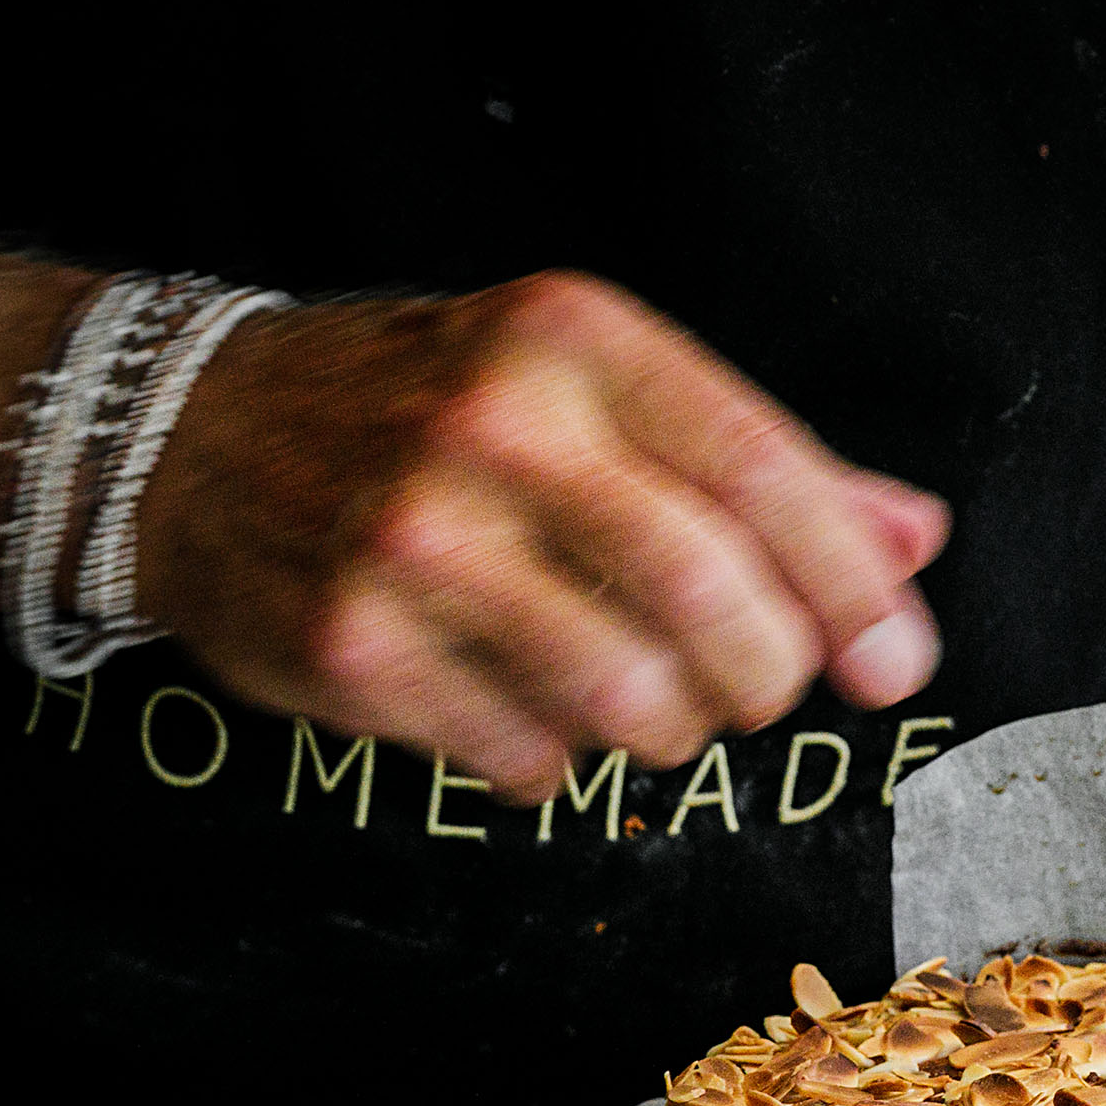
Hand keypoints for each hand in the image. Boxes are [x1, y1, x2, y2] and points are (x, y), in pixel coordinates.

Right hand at [137, 270, 948, 801]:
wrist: (194, 435)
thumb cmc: (438, 409)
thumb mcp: (595, 386)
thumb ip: (761, 463)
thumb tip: (911, 536)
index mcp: (576, 343)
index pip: (760, 470)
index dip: (851, 586)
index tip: (897, 663)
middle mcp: (494, 427)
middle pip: (708, 600)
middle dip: (766, 676)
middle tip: (758, 687)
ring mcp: (413, 542)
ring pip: (631, 700)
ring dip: (672, 730)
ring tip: (646, 698)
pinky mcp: (356, 647)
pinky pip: (533, 760)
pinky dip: (563, 762)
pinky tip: (533, 709)